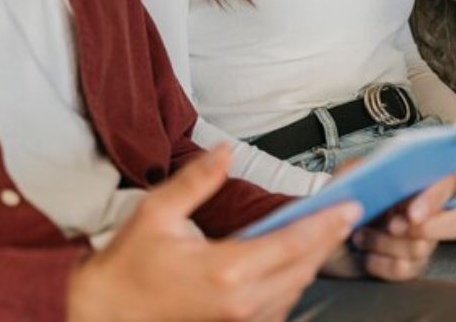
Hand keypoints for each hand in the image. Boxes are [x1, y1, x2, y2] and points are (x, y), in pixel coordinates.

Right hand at [67, 145, 359, 321]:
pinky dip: (291, 282)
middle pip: (303, 267)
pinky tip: (293, 262)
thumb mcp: (156, 213)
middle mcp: (241, 302)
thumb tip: (224, 150)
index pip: (294, 243)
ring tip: (326, 232)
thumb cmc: (128, 268)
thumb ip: (197, 180)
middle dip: (328, 239)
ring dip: (311, 261)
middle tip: (348, 213)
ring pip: (295, 289)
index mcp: (227, 270)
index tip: (351, 207)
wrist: (103, 315)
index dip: (327, 224)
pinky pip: (279, 307)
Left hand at [338, 174, 455, 280]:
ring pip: (422, 247)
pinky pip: (406, 269)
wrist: (326, 234)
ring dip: (385, 242)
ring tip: (361, 235)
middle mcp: (427, 210)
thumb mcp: (346, 176)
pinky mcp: (410, 264)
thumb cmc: (342, 202)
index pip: (444, 185)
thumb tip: (380, 170)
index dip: (434, 200)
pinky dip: (380, 262)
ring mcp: (421, 239)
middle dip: (424, 228)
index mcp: (417, 182)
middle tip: (392, 226)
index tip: (413, 214)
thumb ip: (362, 167)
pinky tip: (365, 254)